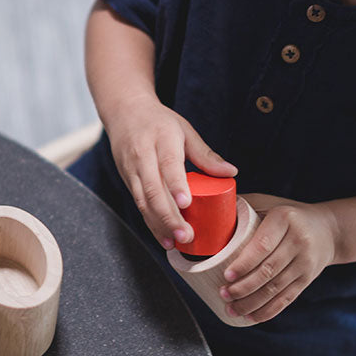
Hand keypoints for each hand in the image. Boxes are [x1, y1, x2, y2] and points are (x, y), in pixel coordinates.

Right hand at [105, 95, 236, 249]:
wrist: (124, 112)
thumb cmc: (158, 122)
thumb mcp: (185, 130)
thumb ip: (205, 154)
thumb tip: (231, 172)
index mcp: (161, 140)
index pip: (168, 165)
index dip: (176, 185)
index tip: (187, 203)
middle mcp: (142, 156)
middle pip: (153, 190)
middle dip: (168, 216)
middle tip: (186, 235)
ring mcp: (131, 170)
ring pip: (143, 201)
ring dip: (158, 224)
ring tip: (175, 243)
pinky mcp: (127, 180)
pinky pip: (139, 204)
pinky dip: (151, 223)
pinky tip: (164, 237)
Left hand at [220, 194, 339, 322]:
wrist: (328, 229)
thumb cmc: (285, 213)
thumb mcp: (266, 202)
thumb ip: (240, 205)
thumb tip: (206, 208)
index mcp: (285, 219)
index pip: (263, 245)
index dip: (245, 263)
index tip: (227, 276)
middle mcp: (299, 241)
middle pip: (269, 270)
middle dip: (244, 287)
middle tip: (223, 294)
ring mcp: (306, 263)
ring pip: (277, 288)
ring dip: (252, 302)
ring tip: (231, 309)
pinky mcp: (307, 279)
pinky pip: (287, 298)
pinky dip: (268, 311)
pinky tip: (250, 317)